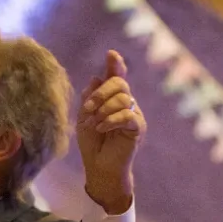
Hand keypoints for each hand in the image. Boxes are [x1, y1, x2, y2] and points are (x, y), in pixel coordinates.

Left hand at [77, 51, 145, 214]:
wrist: (99, 167)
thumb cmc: (92, 143)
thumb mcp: (85, 118)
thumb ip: (89, 98)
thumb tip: (96, 78)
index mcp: (112, 99)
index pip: (117, 77)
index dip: (116, 64)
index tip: (111, 54)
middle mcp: (126, 103)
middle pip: (119, 83)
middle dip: (101, 93)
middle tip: (88, 108)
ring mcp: (134, 115)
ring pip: (123, 98)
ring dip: (103, 109)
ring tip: (94, 123)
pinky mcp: (138, 128)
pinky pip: (127, 115)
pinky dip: (111, 120)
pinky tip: (101, 128)